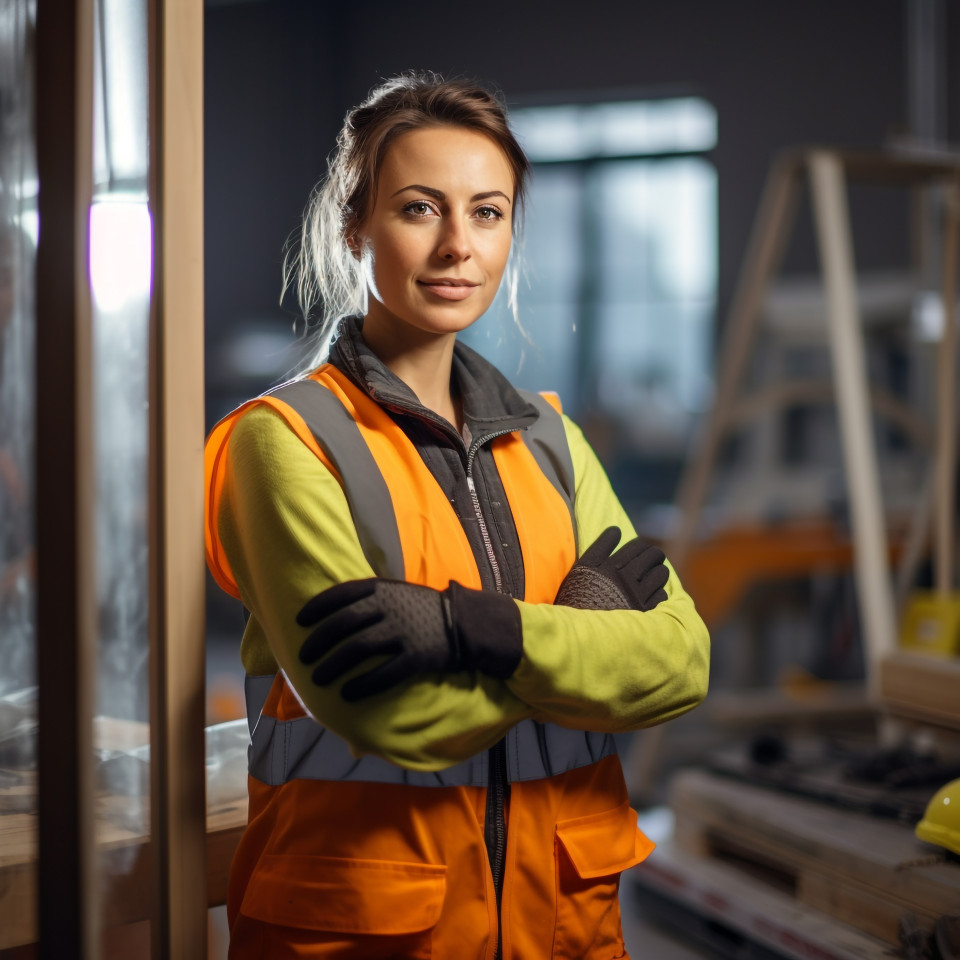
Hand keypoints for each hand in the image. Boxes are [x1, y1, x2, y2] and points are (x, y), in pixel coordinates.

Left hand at [297, 578, 521, 700]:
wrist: (466, 623)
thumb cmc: (424, 609)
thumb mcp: (398, 592)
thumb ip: (370, 599)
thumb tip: (334, 614)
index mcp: (384, 589)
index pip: (342, 594)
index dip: (317, 607)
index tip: (300, 621)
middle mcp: (391, 608)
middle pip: (344, 624)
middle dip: (319, 641)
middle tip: (304, 658)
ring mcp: (404, 632)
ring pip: (358, 649)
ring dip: (334, 666)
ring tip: (318, 679)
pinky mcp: (417, 656)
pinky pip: (384, 673)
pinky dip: (363, 685)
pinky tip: (348, 694)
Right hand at [554, 526, 667, 611]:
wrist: (579, 634)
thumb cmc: (577, 599)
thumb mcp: (582, 571)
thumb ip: (599, 548)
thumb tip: (616, 530)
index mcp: (610, 567)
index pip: (635, 547)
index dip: (640, 546)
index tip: (640, 548)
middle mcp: (625, 579)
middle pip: (651, 557)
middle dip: (654, 555)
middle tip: (653, 557)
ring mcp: (637, 596)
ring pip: (660, 574)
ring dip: (660, 571)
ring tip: (656, 573)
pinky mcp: (644, 613)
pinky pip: (661, 595)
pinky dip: (659, 592)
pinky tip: (653, 594)